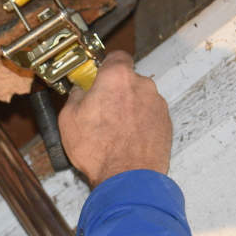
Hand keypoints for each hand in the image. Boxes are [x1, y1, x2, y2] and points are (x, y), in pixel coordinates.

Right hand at [57, 51, 171, 187]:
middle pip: (128, 80)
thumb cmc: (99, 150)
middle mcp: (142, 85)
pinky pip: (150, 116)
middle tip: (101, 110)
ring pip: (140, 98)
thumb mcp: (69, 120)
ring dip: (129, 108)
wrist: (128, 178)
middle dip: (116, 91)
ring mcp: (157, 104)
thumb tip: (79, 92)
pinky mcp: (166, 123)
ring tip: (114, 131)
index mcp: (117, 77)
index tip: (98, 76)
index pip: (116, 56)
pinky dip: (140, 123)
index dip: (106, 66)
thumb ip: (75, 97)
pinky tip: (127, 140)